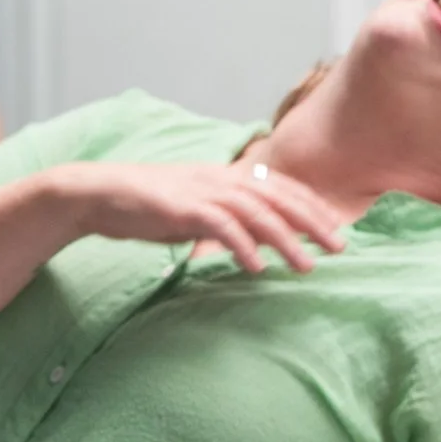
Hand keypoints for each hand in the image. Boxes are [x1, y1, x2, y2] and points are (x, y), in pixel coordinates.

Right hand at [69, 161, 345, 274]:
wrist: (101, 194)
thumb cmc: (148, 203)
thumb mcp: (196, 204)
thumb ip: (226, 214)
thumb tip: (255, 236)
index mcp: (226, 174)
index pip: (280, 186)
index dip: (311, 205)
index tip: (336, 227)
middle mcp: (221, 179)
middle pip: (278, 198)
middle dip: (312, 223)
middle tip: (339, 248)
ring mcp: (202, 192)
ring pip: (256, 214)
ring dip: (285, 241)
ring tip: (306, 266)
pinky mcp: (182, 209)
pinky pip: (220, 227)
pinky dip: (242, 246)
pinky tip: (256, 267)